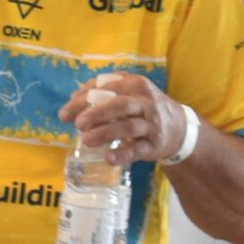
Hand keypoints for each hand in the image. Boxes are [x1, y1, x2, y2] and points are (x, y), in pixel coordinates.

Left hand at [60, 74, 185, 166]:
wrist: (179, 128)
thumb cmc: (143, 108)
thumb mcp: (128, 94)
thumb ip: (102, 94)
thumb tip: (73, 100)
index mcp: (135, 84)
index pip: (105, 89)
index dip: (82, 100)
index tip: (64, 114)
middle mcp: (145, 101)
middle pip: (119, 105)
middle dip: (96, 114)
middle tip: (78, 124)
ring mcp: (151, 123)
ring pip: (128, 127)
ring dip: (105, 133)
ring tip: (86, 140)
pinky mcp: (155, 144)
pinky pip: (138, 149)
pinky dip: (123, 154)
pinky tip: (108, 158)